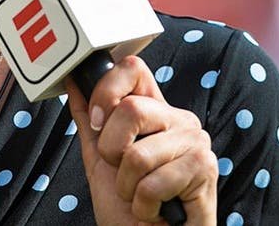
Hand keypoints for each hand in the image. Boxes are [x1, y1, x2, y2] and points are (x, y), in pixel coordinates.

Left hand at [65, 55, 217, 225]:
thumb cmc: (130, 207)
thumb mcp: (100, 159)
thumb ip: (89, 121)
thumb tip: (73, 82)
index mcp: (156, 111)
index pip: (133, 69)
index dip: (106, 89)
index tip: (97, 121)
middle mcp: (179, 120)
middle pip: (131, 108)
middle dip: (112, 150)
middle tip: (123, 173)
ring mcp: (195, 142)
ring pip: (137, 154)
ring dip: (128, 187)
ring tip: (141, 196)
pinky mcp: (205, 168)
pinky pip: (152, 183)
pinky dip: (144, 206)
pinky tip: (157, 209)